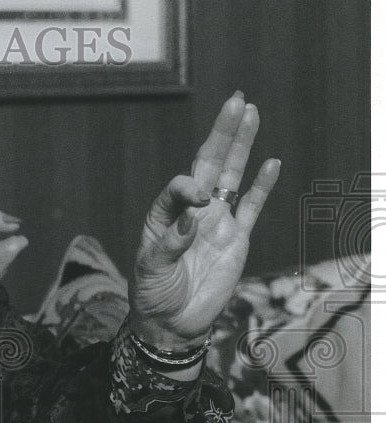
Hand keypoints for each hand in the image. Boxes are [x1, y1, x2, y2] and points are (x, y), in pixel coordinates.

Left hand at [131, 92, 279, 349]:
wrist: (172, 322)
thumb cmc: (153, 293)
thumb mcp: (151, 269)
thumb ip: (169, 244)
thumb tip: (190, 217)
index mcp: (165, 214)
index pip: (180, 187)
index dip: (188, 186)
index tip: (194, 196)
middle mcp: (192, 211)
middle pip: (209, 164)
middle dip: (223, 133)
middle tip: (236, 100)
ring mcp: (216, 222)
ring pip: (232, 177)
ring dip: (242, 147)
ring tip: (251, 113)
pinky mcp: (236, 239)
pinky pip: (252, 207)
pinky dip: (261, 186)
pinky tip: (270, 162)